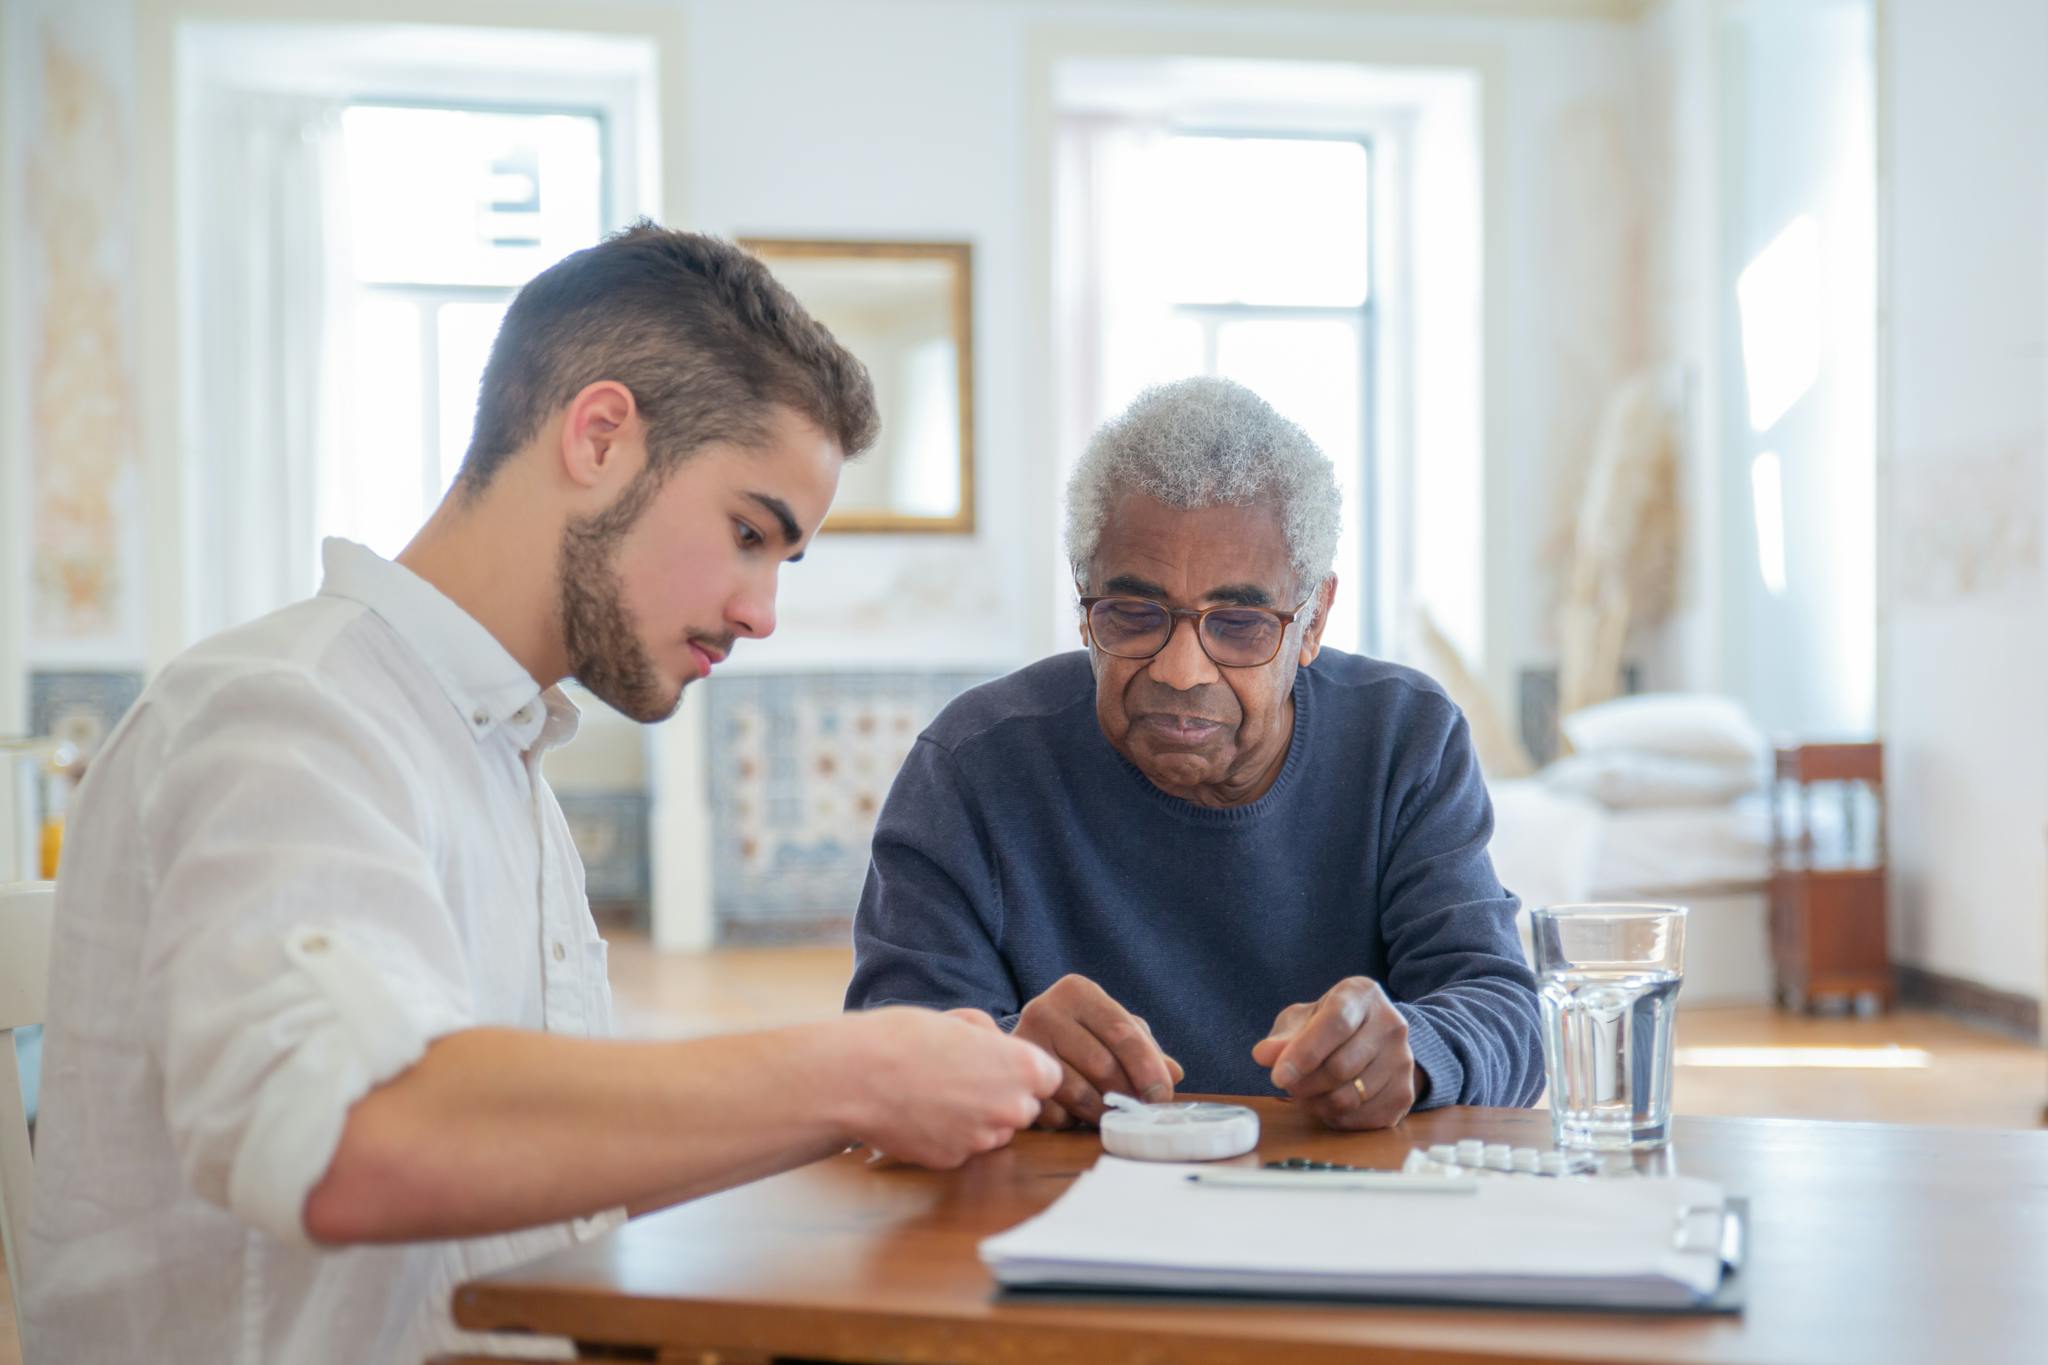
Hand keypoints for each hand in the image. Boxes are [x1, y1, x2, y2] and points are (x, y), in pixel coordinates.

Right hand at [840, 1007, 1061, 1167]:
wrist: (857, 1077)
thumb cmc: (905, 1039)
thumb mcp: (961, 1018)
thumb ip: (994, 1039)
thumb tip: (1000, 1048)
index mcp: (1022, 1068)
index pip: (1050, 1078)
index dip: (1026, 1070)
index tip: (1002, 1064)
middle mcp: (1011, 1109)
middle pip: (1025, 1108)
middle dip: (1005, 1096)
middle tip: (966, 1077)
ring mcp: (983, 1139)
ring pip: (995, 1131)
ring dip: (979, 1118)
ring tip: (939, 1092)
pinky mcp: (955, 1160)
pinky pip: (964, 1147)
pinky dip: (951, 1134)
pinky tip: (924, 1112)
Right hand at [1014, 974, 1184, 1127]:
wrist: (1020, 1044)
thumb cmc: (1080, 1034)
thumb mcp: (1112, 1029)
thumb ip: (1145, 1048)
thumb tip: (1174, 1073)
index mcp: (1076, 991)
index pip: (1122, 1032)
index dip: (1148, 1069)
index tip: (1162, 1096)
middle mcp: (1045, 1010)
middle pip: (1102, 1065)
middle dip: (1128, 1094)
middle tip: (1141, 1111)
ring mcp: (1024, 1044)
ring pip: (1078, 1093)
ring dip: (1103, 1111)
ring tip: (1113, 1113)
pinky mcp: (1011, 1080)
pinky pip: (1053, 1112)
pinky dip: (1072, 1120)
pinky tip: (1077, 1112)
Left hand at [1249, 976, 1416, 1129]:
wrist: (1372, 1039)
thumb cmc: (1327, 1025)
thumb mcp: (1302, 1019)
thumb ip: (1282, 1037)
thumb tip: (1264, 1055)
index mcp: (1362, 995)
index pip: (1335, 1024)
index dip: (1304, 1053)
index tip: (1278, 1076)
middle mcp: (1391, 1024)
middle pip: (1341, 1067)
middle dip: (1304, 1084)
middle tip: (1287, 1086)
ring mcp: (1403, 1061)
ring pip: (1350, 1098)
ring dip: (1316, 1104)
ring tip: (1303, 1094)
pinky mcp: (1405, 1094)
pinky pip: (1362, 1119)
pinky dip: (1335, 1119)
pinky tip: (1325, 1104)